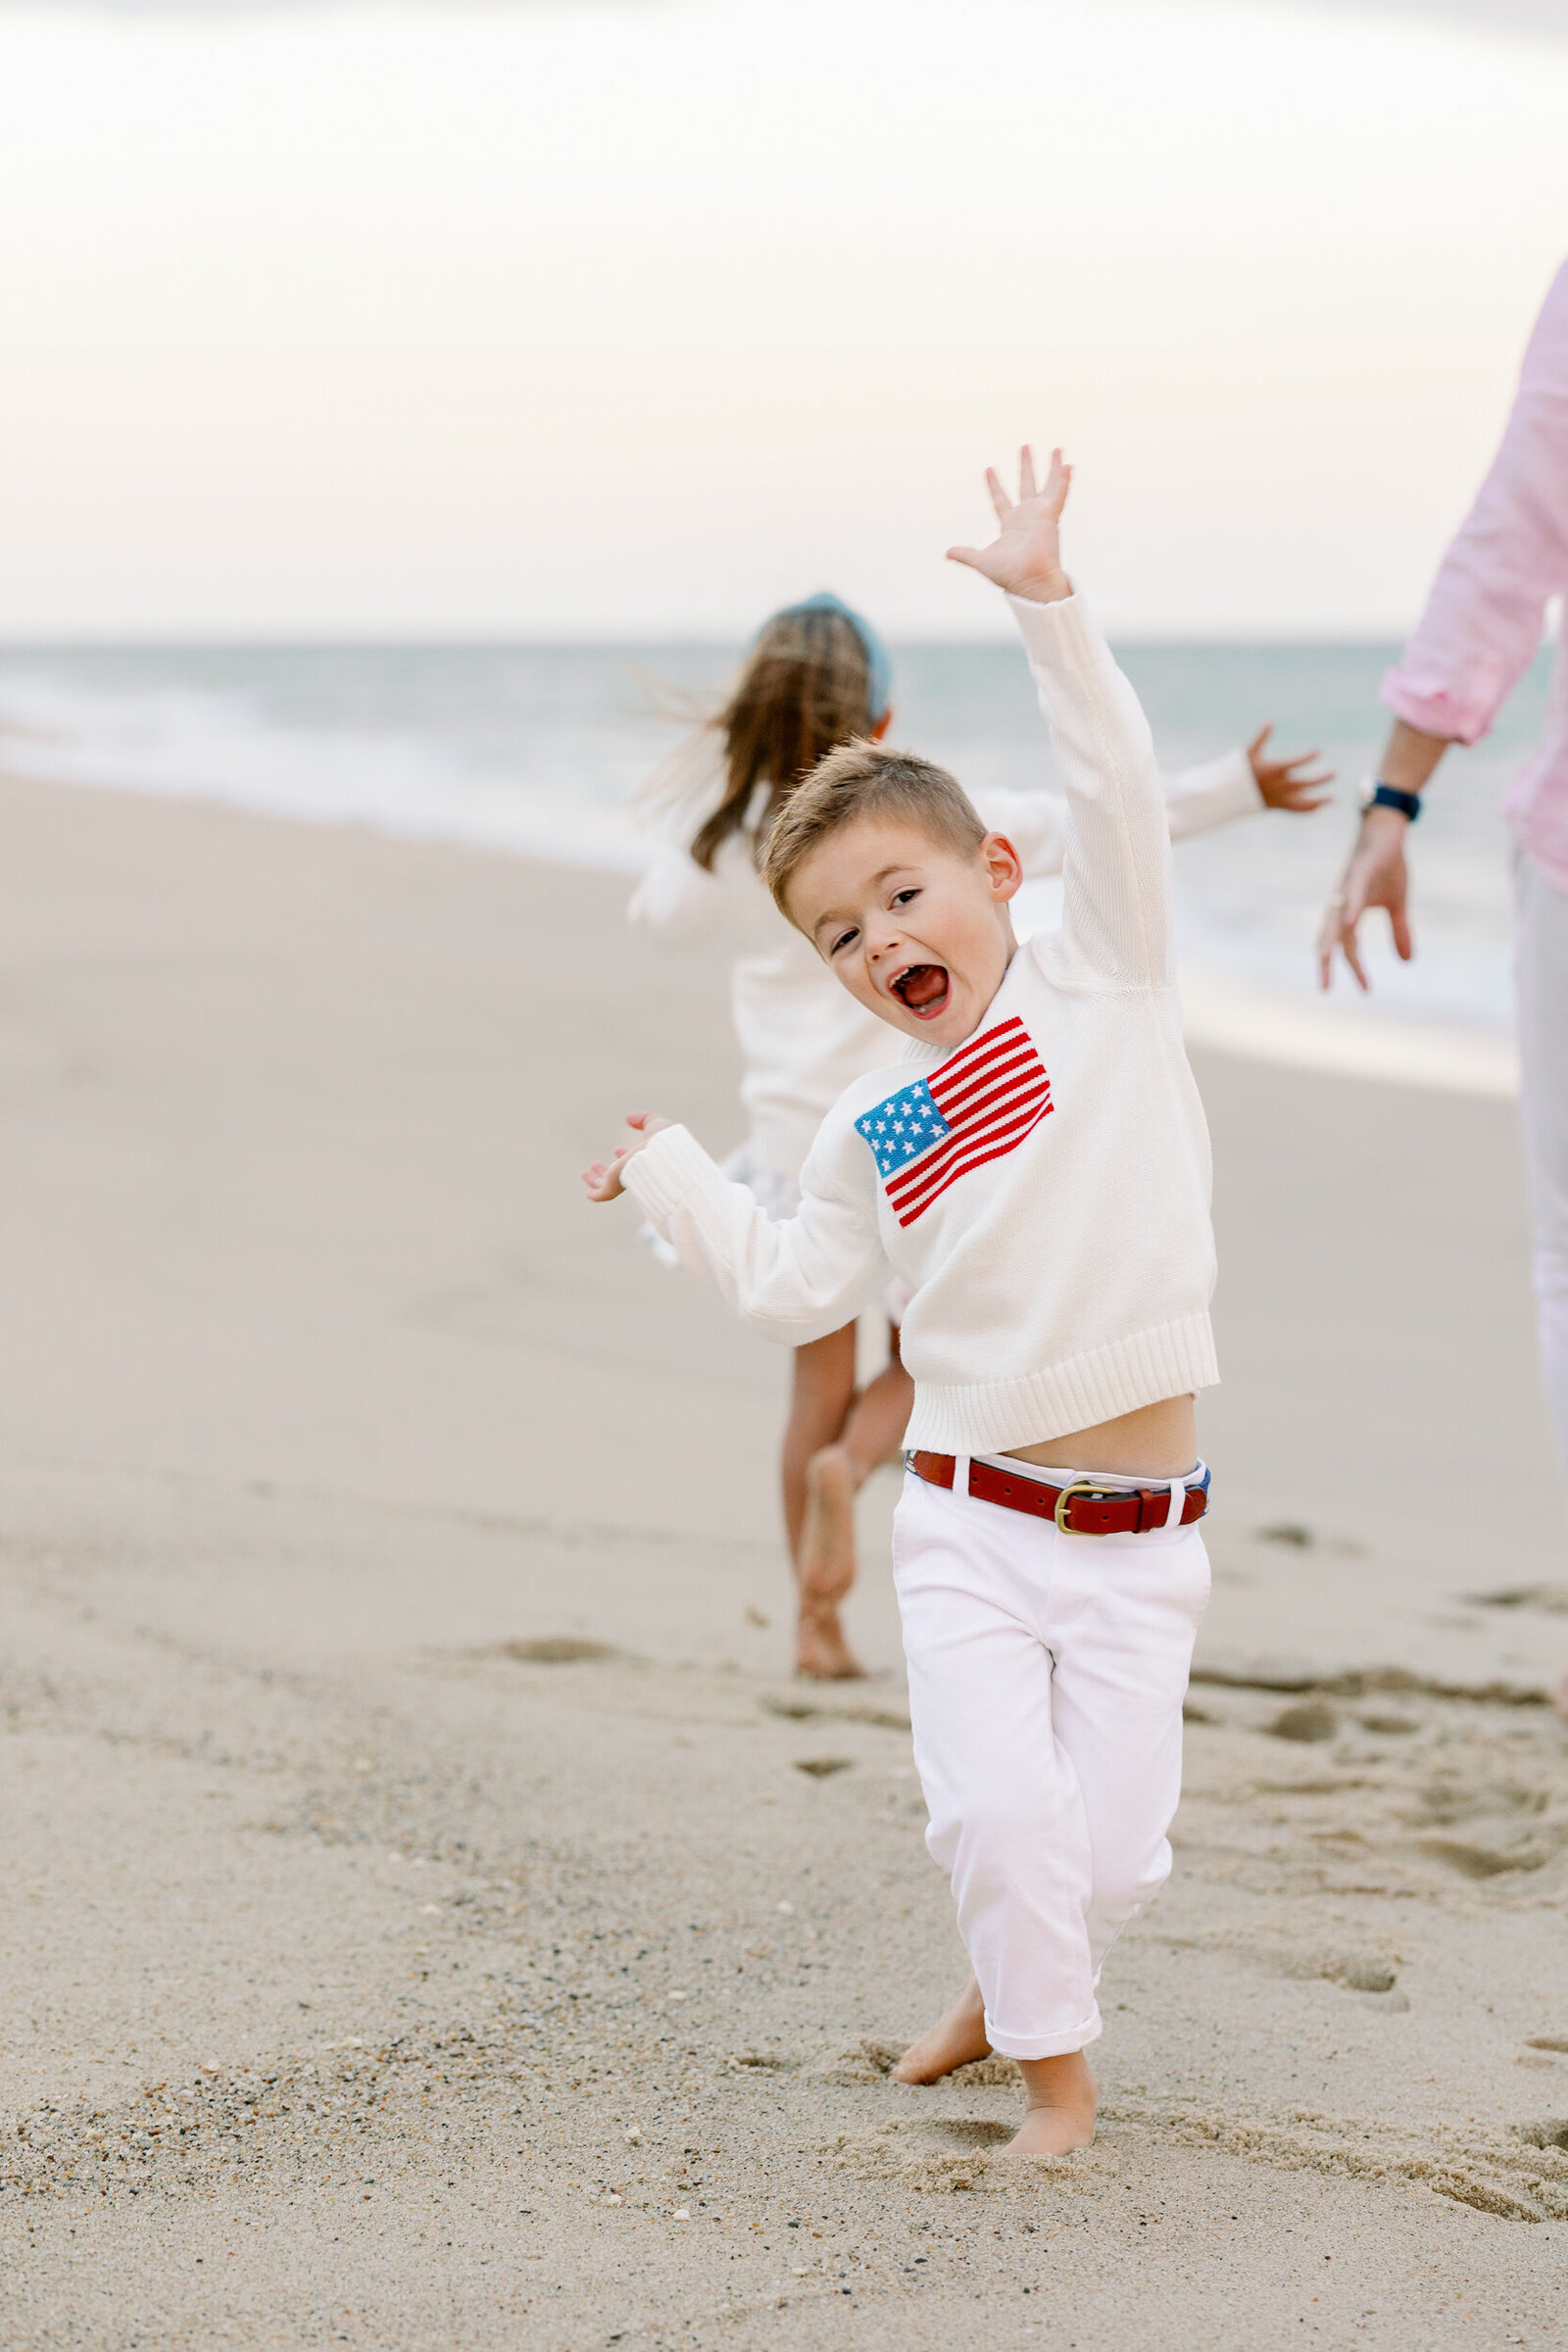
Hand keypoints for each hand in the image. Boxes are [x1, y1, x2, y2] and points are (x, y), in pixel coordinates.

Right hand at [581, 1111, 670, 1201]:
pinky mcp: (613, 1187)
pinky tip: (589, 1193)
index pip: (632, 1160)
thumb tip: (628, 1119)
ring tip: (585, 1173)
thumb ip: (643, 1119)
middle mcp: (633, 1173)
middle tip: (595, 1165)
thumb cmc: (663, 1140)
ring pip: (607, 1185)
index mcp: (644, 1160)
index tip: (617, 1149)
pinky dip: (595, 1195)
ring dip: (596, 1180)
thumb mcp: (654, 1124)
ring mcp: (623, 1181)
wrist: (663, 1156)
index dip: (624, 1155)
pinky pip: (602, 1195)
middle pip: (617, 1175)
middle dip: (605, 1171)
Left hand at [947, 446, 1071, 604]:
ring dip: (1053, 467)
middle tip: (1024, 446)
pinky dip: (1063, 480)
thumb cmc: (1008, 575)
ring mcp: (1040, 515)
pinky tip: (1068, 465)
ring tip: (1057, 449)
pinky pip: (1059, 494)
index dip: (994, 485)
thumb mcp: (981, 561)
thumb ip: (966, 554)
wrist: (1028, 581)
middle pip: (1026, 485)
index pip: (1000, 499)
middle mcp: (1026, 517)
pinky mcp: (1050, 517)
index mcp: (1010, 525)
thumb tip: (947, 553)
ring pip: (1048, 485)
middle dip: (1025, 466)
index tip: (988, 469)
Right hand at [1247, 724, 1332, 811]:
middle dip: (1322, 779)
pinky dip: (1309, 809)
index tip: (1318, 751)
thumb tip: (1270, 721)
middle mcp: (1278, 786)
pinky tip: (1321, 805)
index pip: (1295, 763)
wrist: (1231, 794)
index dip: (1308, 757)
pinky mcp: (1278, 806)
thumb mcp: (1249, 752)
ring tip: (1332, 798)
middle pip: (1305, 784)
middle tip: (1335, 773)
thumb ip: (1261, 737)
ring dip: (1319, 800)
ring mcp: (1279, 798)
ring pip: (1303, 802)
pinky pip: (1296, 810)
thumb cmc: (1240, 770)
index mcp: (1273, 770)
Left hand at [1317, 808, 1412, 990]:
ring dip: (1329, 939)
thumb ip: (1399, 932)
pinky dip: (1349, 908)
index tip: (1367, 990)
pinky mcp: (1359, 870)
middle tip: (1325, 989)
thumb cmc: (1387, 864)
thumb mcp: (1397, 903)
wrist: (1387, 829)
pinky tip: (1349, 922)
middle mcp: (1341, 901)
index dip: (1355, 969)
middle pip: (1328, 936)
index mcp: (1348, 911)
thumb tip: (1407, 962)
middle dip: (1325, 963)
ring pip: (1334, 916)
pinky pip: (1351, 892)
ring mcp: (1348, 885)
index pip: (1348, 946)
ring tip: (1325, 960)